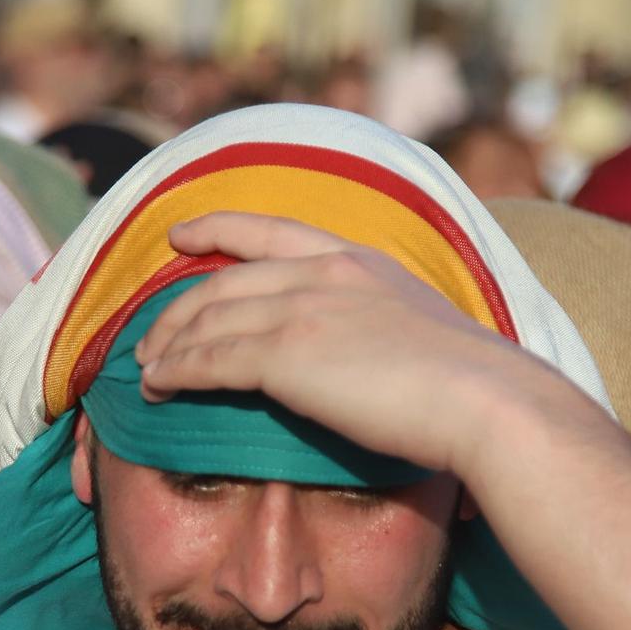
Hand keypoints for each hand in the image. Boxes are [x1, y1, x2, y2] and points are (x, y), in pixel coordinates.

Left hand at [134, 213, 587, 478]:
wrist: (485, 401)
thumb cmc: (473, 386)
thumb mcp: (424, 330)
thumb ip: (384, 326)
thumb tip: (374, 357)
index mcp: (359, 260)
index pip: (271, 230)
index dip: (217, 228)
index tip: (180, 235)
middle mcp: (323, 273)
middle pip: (224, 281)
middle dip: (177, 309)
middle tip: (149, 337)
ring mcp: (301, 310)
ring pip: (208, 321)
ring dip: (167, 346)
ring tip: (145, 371)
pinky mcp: (285, 357)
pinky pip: (208, 361)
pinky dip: (174, 373)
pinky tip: (156, 390)